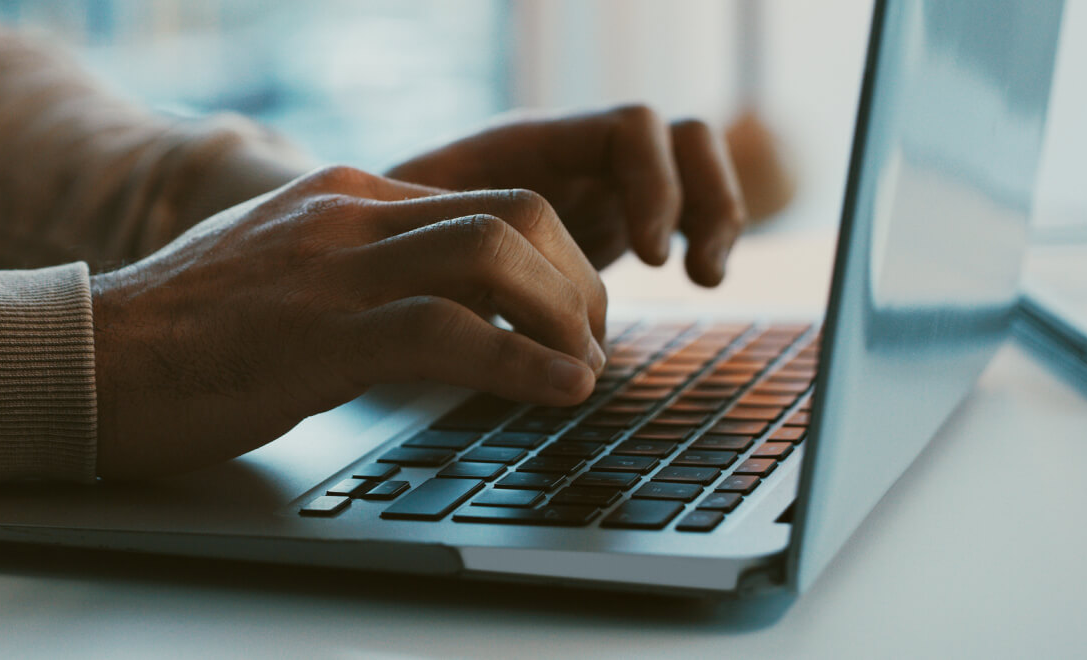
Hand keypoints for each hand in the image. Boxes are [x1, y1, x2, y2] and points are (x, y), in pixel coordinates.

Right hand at [92, 166, 606, 478]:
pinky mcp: (318, 336)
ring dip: (565, 316)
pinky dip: (523, 363)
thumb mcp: (279, 271)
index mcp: (343, 195)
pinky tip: (557, 391)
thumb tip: (427, 302)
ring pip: (496, 255)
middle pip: (514, 212)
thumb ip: (351, 267)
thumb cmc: (178, 334)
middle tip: (589, 343)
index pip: (487, 199)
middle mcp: (347, 215)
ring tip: (583, 370)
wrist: (85, 358)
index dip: (553, 258)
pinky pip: (451, 332)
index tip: (570, 316)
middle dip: (576, 280)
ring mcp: (331, 270)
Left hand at [386, 105, 746, 286]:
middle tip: (684, 271)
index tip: (650, 256)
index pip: (628, 129)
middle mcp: (573, 154)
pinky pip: (680, 208)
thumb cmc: (382, 238)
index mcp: (531, 144)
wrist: (371, 244)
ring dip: (715, 215)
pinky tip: (694, 280)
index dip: (653, 185)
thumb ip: (454, 248)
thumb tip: (477, 287)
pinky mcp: (605, 222)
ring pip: (690, 168)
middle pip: (678, 138)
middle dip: (702, 198)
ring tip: (704, 277)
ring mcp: (596, 184)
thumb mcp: (413, 240)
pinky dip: (700, 236)